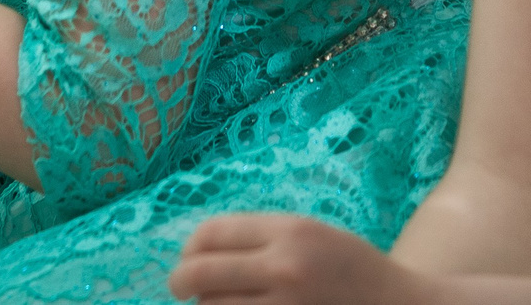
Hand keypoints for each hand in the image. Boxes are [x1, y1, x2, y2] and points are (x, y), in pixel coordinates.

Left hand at [170, 215, 431, 303]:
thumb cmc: (350, 270)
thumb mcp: (310, 235)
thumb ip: (260, 238)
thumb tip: (196, 251)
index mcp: (290, 232)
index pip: (211, 233)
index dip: (189, 247)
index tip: (187, 258)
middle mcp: (285, 269)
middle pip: (200, 274)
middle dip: (182, 281)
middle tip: (180, 288)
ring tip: (219, 302)